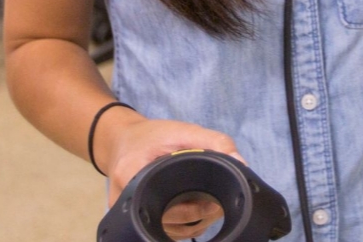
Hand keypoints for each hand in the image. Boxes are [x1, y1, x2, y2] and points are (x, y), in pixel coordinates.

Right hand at [98, 112, 243, 239]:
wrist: (121, 141)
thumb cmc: (152, 136)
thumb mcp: (183, 130)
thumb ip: (214, 141)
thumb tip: (240, 163)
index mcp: (132, 173)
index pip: (171, 204)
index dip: (197, 207)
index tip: (215, 199)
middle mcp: (126, 198)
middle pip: (171, 222)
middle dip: (199, 216)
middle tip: (216, 202)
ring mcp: (127, 214)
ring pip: (169, 231)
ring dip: (193, 224)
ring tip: (208, 206)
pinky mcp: (133, 221)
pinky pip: (163, 231)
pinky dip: (182, 225)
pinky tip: (193, 211)